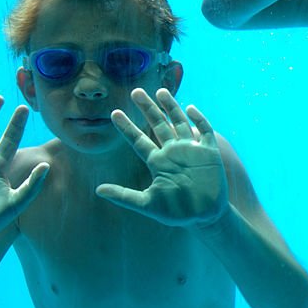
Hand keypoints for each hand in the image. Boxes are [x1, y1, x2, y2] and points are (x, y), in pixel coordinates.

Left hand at [96, 88, 229, 227]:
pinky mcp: (209, 153)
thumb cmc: (176, 212)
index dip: (127, 127)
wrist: (205, 216)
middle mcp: (173, 152)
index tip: (114, 113)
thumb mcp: (147, 204)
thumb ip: (124, 196)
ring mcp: (191, 150)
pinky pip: (204, 131)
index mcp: (157, 162)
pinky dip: (198, 119)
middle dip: (147, 109)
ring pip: (179, 123)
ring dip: (171, 108)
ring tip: (161, 91)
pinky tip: (190, 108)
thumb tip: (98, 190)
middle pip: (158, 125)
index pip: (138, 140)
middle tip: (135, 92)